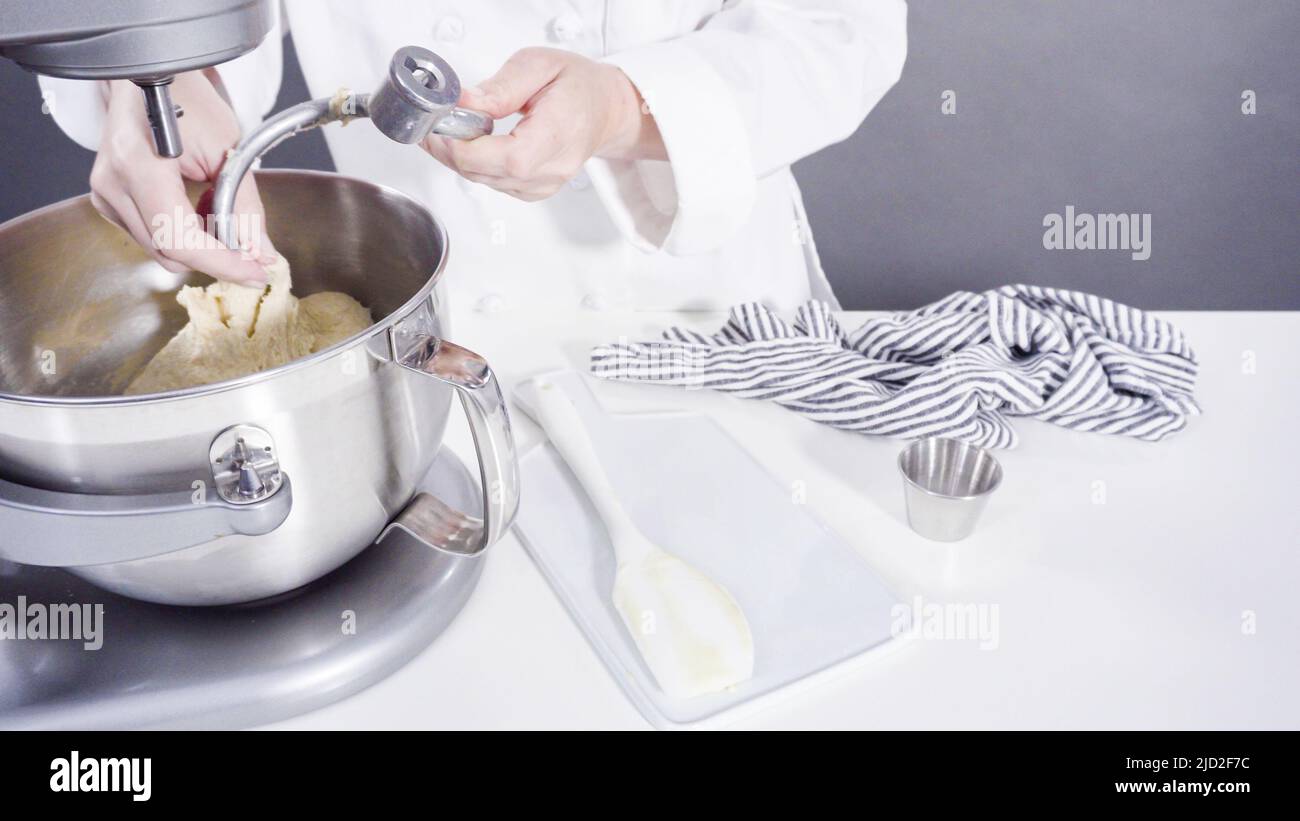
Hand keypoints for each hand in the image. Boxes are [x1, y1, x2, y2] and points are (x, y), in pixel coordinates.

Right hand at [90, 71, 272, 283]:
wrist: (153, 76)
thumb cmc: (189, 97)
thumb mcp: (229, 148)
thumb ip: (247, 206)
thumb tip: (261, 253)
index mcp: (137, 165)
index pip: (179, 238)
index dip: (222, 263)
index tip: (256, 272)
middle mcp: (112, 182)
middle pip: (168, 252)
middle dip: (215, 257)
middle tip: (251, 249)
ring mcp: (104, 192)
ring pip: (159, 250)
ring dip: (199, 244)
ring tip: (217, 210)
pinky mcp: (107, 198)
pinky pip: (149, 236)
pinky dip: (181, 233)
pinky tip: (195, 207)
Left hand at [421, 48, 664, 201]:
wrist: (605, 109)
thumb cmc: (579, 86)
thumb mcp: (539, 65)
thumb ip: (500, 87)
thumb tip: (463, 103)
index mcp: (555, 135)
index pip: (501, 158)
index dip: (461, 146)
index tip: (439, 125)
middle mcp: (550, 169)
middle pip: (484, 173)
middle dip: (450, 150)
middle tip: (433, 124)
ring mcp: (543, 185)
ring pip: (483, 181)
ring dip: (459, 158)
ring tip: (450, 130)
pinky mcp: (533, 191)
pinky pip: (493, 184)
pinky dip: (475, 166)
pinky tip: (472, 145)